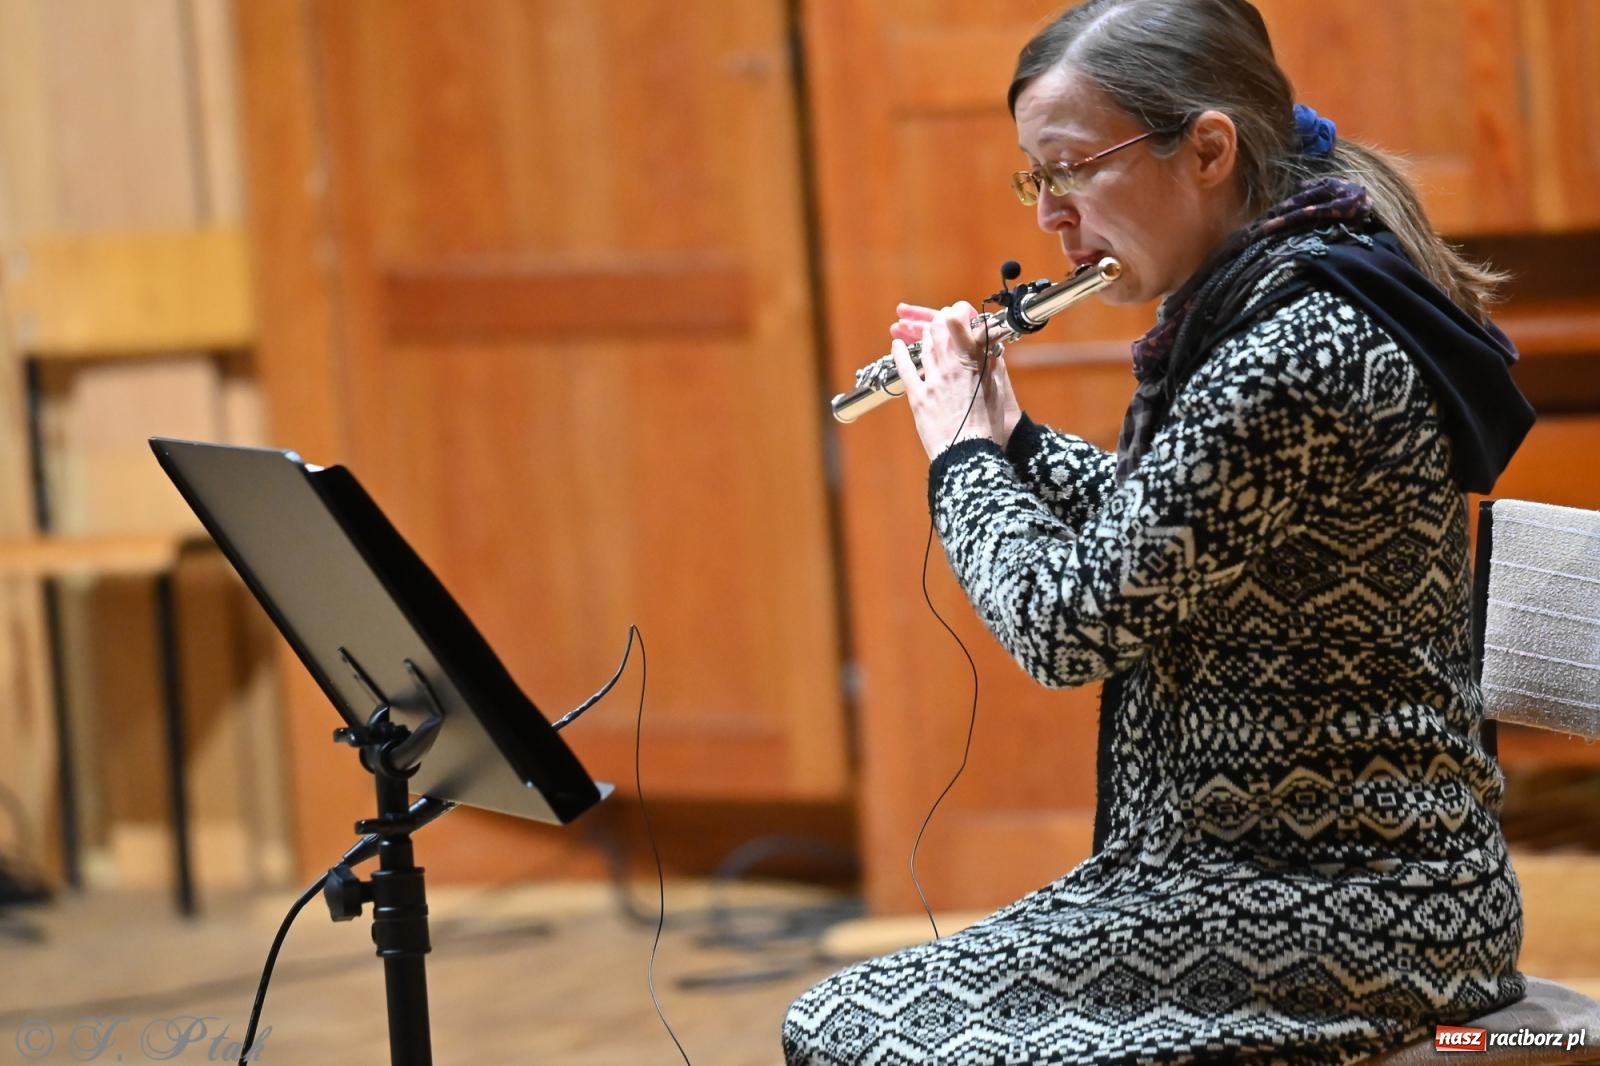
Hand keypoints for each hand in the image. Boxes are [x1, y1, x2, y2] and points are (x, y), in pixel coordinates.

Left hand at [890, 302, 1021, 458]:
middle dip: (938, 319)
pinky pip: (905, 367)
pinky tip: (896, 343)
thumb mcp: (997, 391)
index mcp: (975, 362)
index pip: (964, 324)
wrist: (967, 454)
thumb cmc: (986, 428)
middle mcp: (953, 366)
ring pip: (924, 344)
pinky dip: (899, 352)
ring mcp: (933, 380)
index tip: (957, 312)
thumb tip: (989, 349)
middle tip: (938, 319)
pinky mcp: (918, 396)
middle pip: (940, 329)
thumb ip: (992, 366)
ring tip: (916, 326)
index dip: (958, 313)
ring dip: (919, 331)